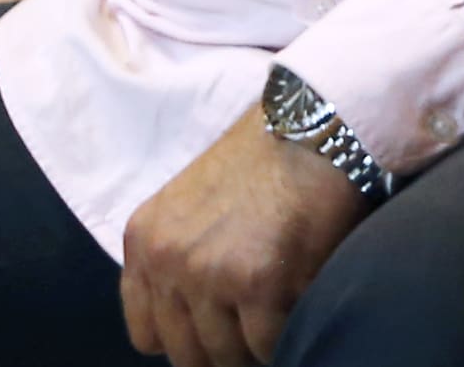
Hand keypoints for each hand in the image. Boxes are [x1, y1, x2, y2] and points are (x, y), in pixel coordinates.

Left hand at [120, 102, 371, 366]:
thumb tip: (201, 313)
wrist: (319, 119)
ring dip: (255, 348)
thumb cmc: (270, 154)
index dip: (188, 337)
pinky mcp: (258, 281)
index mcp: (144, 240)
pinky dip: (285, 340)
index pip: (147, 334)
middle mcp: (166, 261)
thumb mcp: (193, 199)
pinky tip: (299, 313)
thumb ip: (182, 252)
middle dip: (222, 350)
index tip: (219, 330)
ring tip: (280, 326)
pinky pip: (267, 343)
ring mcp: (209, 274)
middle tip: (255, 336)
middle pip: (185, 351)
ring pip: (225, 354)